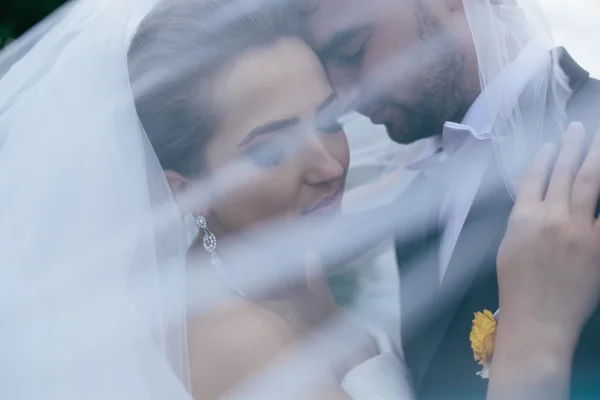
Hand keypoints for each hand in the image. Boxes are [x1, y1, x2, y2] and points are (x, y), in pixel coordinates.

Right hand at [497, 122, 599, 343]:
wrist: (539, 320)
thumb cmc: (516, 287)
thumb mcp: (508, 246)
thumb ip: (522, 219)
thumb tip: (537, 199)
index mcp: (523, 218)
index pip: (534, 177)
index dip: (543, 157)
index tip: (551, 144)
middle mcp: (551, 217)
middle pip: (564, 172)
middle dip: (573, 145)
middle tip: (580, 127)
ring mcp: (579, 230)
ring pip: (590, 183)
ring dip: (594, 157)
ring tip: (598, 142)